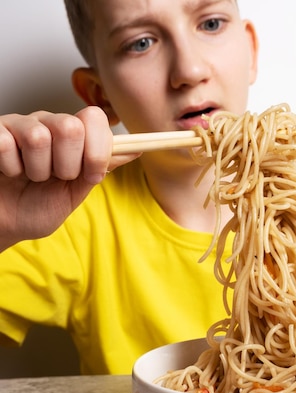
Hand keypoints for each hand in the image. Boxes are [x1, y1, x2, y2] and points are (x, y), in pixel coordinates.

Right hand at [0, 106, 136, 251]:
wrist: (7, 224)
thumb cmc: (38, 207)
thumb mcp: (76, 191)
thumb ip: (101, 168)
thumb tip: (136, 149)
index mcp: (72, 136)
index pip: (95, 119)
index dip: (97, 150)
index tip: (91, 175)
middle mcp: (48, 124)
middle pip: (70, 126)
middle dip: (67, 164)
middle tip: (56, 177)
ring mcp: (20, 125)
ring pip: (38, 137)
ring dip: (36, 170)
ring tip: (29, 177)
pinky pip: (7, 143)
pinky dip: (10, 168)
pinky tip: (9, 172)